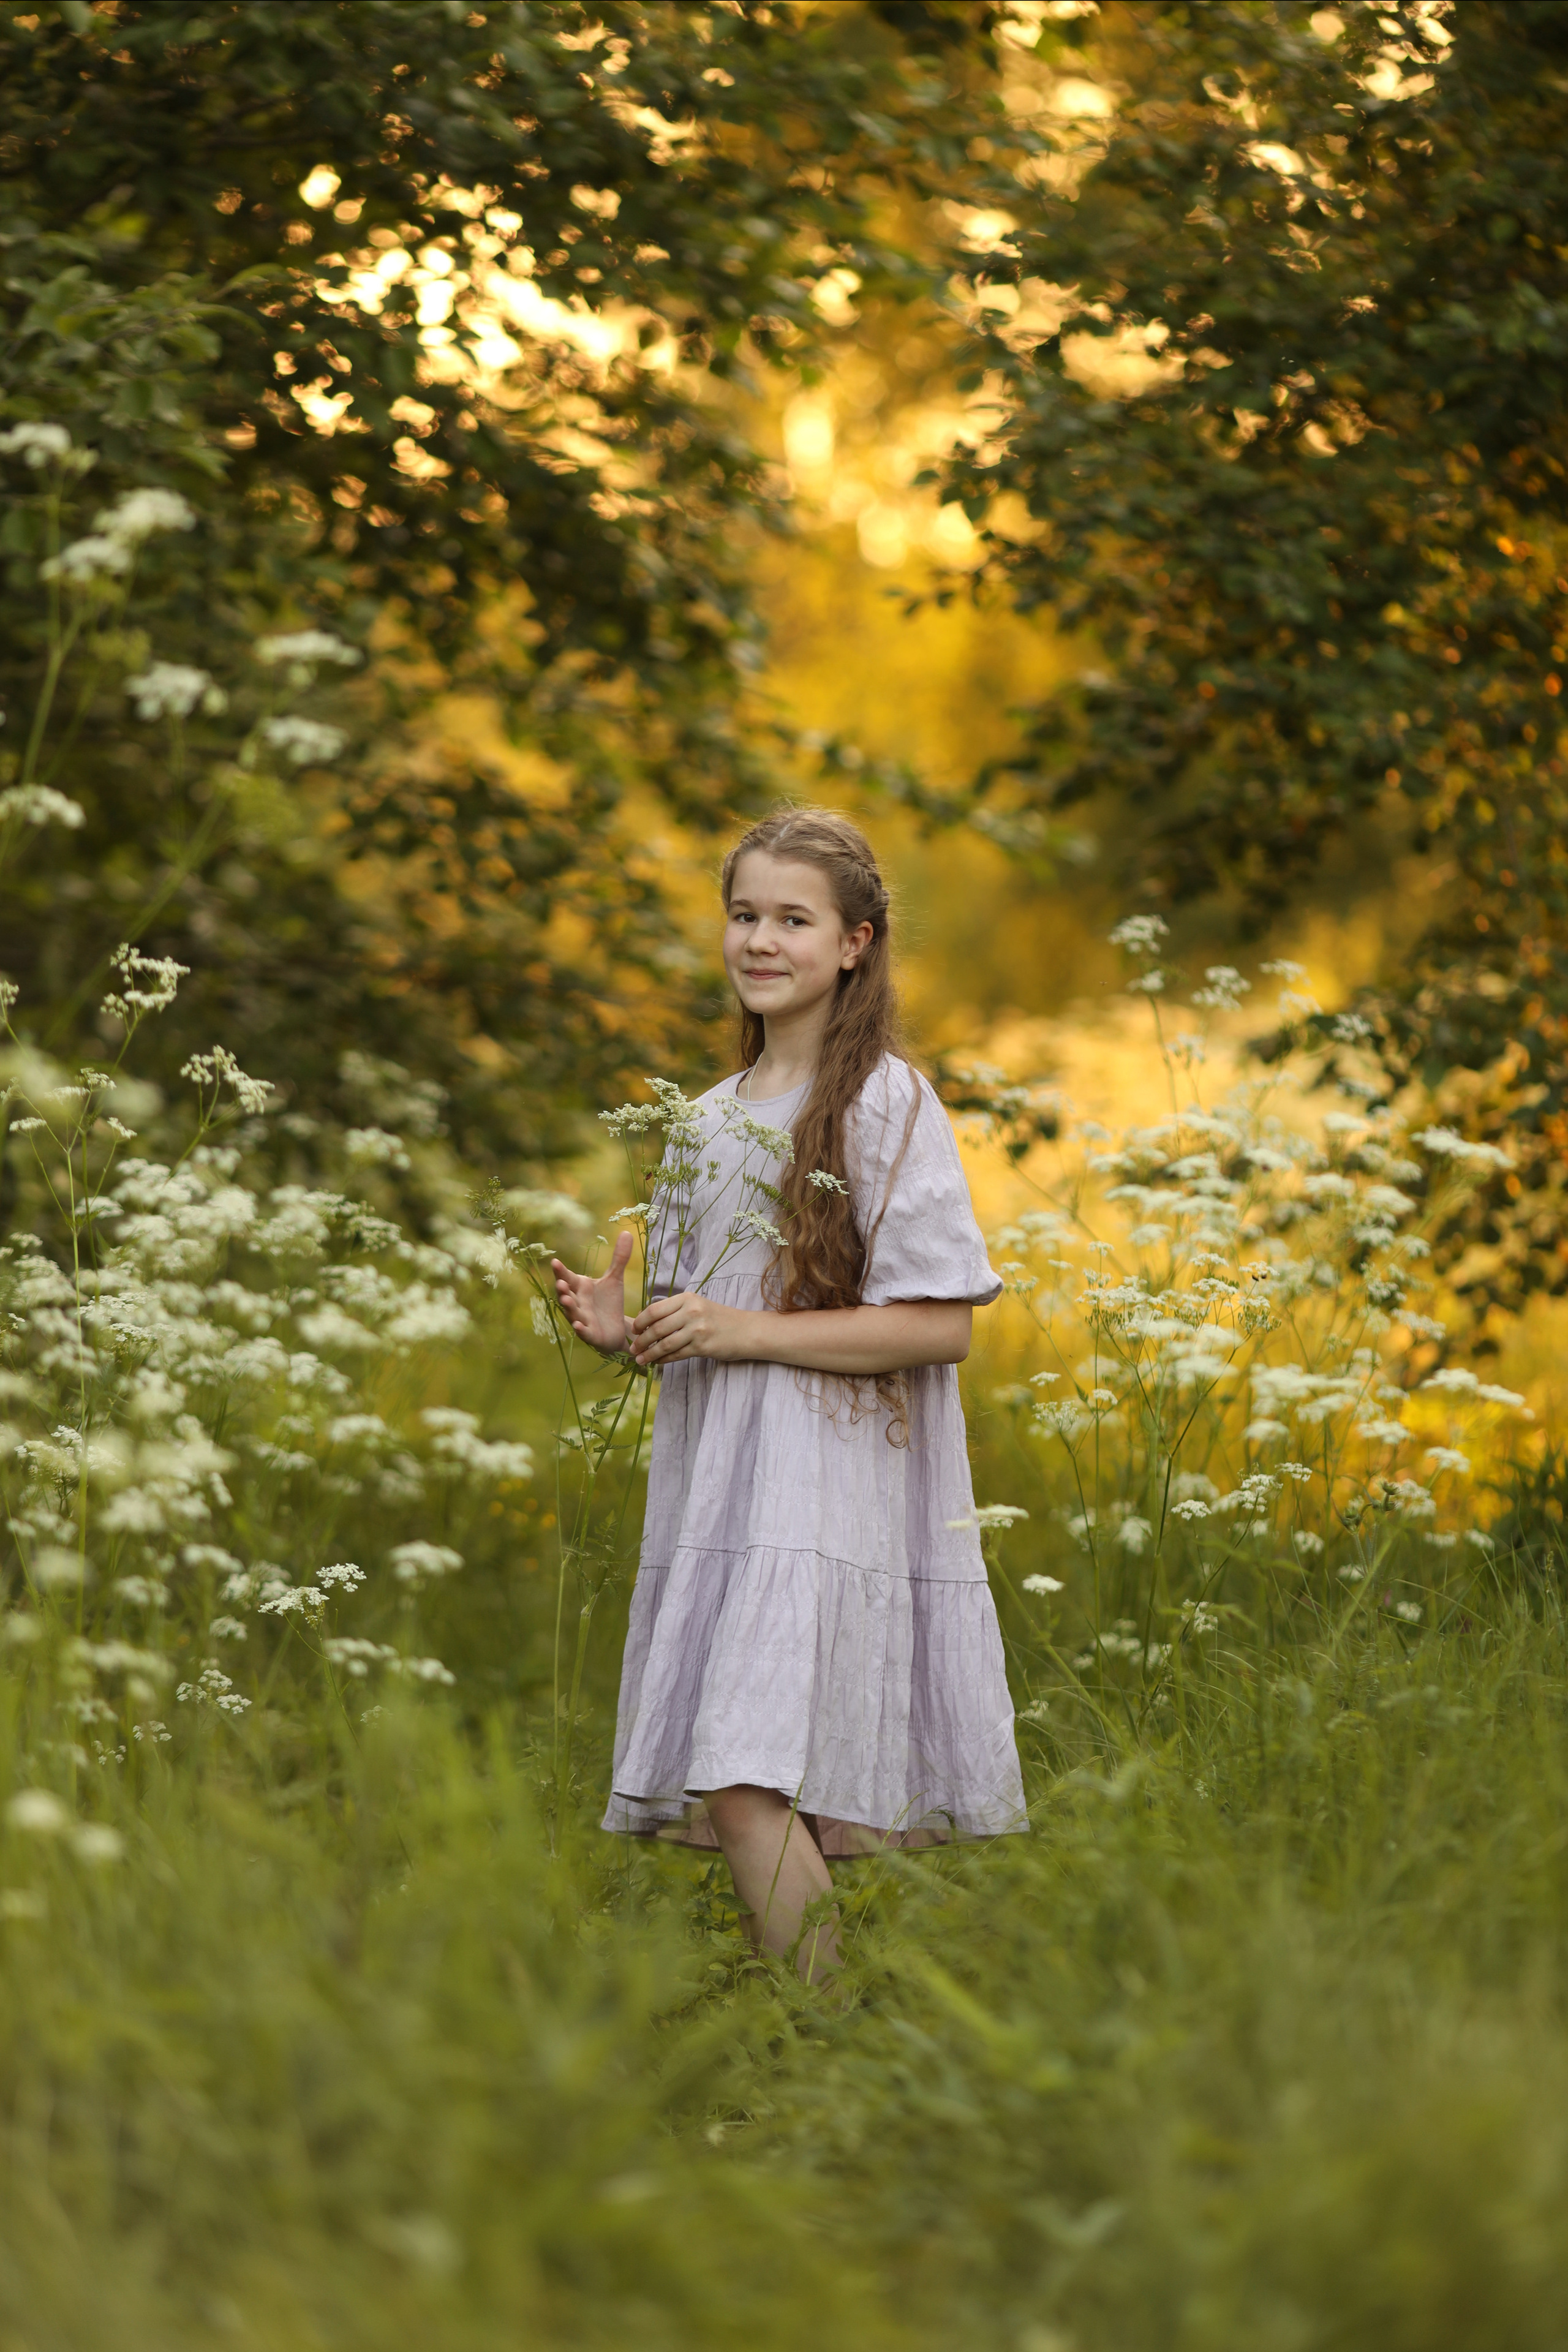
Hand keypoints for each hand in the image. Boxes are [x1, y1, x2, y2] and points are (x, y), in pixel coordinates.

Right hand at [551, 1232, 633, 1354]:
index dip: (560, 1271)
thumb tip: (627, 1233)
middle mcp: (577, 1303)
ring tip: (566, 1299)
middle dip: (562, 1289)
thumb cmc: (609, 1303)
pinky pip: (584, 1332)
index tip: (554, 1261)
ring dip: (568, 1307)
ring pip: (572, 1313)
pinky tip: (578, 1326)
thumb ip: (619, 1258)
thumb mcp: (615, 1279)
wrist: (617, 1329)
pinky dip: (581, 1329)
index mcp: (579, 1288)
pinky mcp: (591, 1335)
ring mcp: (581, 1319)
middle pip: (566, 1295)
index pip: (567, 1277)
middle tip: (559, 1282)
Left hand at [629, 1290, 751, 1366]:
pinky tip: (657, 1362)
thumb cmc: (718, 1318)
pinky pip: (676, 1355)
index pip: (655, 1310)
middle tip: (633, 1348)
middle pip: (657, 1328)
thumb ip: (675, 1310)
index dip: (640, 1321)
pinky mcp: (702, 1347)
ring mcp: (697, 1330)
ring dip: (649, 1354)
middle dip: (641, 1340)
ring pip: (664, 1344)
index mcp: (687, 1298)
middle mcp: (692, 1312)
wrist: (746, 1331)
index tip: (634, 1330)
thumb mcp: (697, 1305)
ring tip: (640, 1359)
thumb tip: (647, 1321)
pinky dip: (663, 1360)